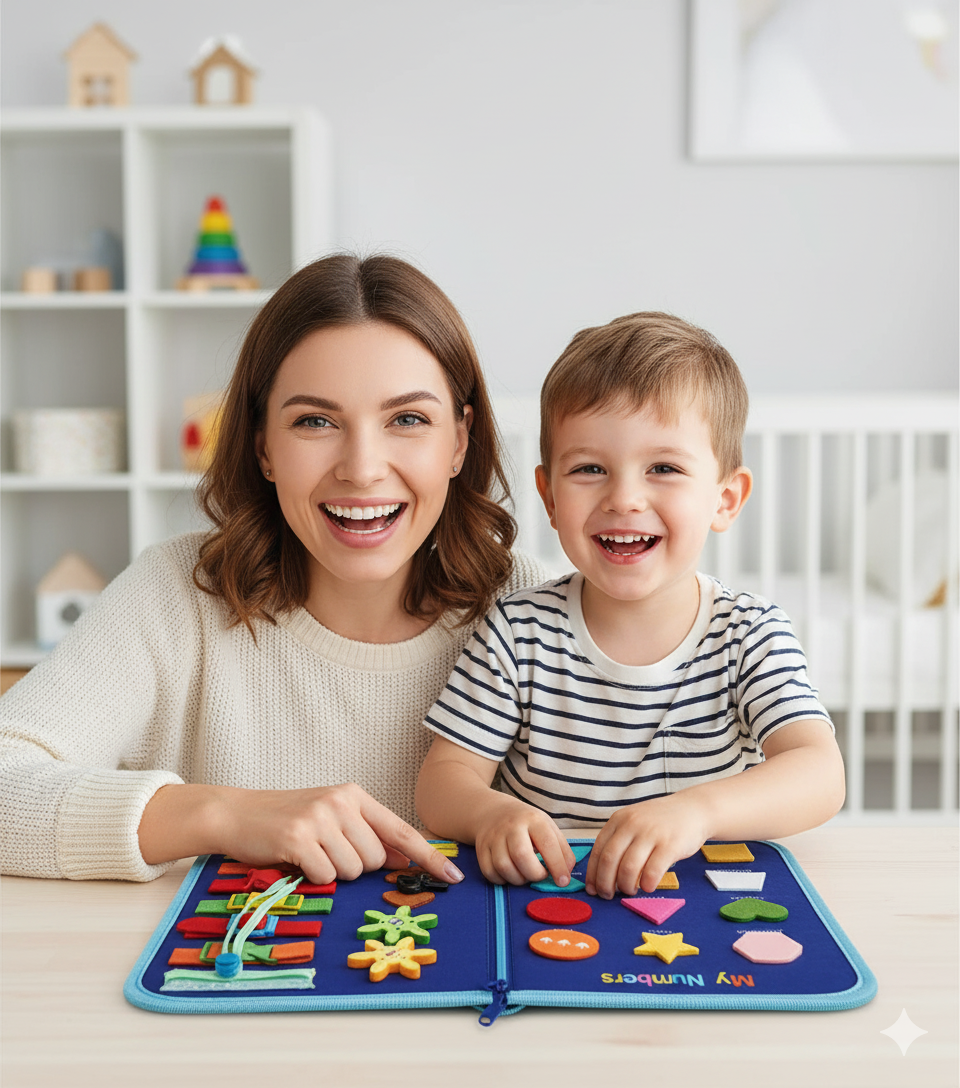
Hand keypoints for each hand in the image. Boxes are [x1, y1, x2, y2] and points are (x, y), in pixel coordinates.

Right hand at [140, 782, 462, 885]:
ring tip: (311, 854)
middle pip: (375, 859)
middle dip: (356, 868)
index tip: (453, 875)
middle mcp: (341, 802)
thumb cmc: (287, 820)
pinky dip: (313, 876)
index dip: (429, 855)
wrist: (237, 813)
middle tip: (327, 854)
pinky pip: (325, 875)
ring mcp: (320, 818)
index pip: (401, 829)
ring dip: (333, 873)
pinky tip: (297, 860)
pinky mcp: (298, 837)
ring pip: (352, 870)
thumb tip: (404, 857)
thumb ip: (366, 833)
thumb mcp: (332, 817)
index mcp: (354, 795)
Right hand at [474, 795, 574, 886]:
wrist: (493, 812)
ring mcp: (493, 837)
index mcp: (533, 819)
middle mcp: (511, 826)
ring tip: (525, 874)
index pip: (547, 844)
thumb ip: (562, 849)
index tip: (563, 881)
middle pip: (521, 855)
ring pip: (504, 867)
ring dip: (518, 879)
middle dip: (534, 874)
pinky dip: (502, 880)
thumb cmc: (527, 824)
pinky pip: (490, 873)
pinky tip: (510, 874)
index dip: (557, 866)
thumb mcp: (547, 828)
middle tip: (540, 875)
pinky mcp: (481, 848)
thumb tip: (567, 874)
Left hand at [584, 793, 709, 898]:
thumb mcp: (634, 821)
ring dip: (626, 886)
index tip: (592, 889)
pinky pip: (652, 871)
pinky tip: (647, 887)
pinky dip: (646, 884)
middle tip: (608, 895)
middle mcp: (632, 824)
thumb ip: (619, 840)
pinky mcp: (670, 845)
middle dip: (605, 884)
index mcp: (619, 819)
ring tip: (630, 891)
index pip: (599, 849)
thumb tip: (601, 873)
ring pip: (629, 868)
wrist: (692, 809)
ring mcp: (651, 833)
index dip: (593, 873)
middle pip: (610, 860)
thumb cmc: (660, 821)